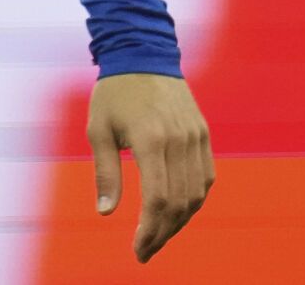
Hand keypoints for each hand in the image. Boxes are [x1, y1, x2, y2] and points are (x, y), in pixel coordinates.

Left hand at [89, 72, 213, 263]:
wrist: (143, 54)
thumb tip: (106, 213)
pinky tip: (177, 211)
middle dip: (163, 233)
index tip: (138, 250)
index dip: (150, 230)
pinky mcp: (203, 134)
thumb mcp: (98, 129)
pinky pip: (206, 178)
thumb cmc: (113, 93)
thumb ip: (105, 172)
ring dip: (180, 221)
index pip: (158, 199)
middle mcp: (179, 140)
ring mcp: (196, 137)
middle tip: (146, 250)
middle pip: (180, 203)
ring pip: (197, 194)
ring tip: (159, 235)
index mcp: (151, 139)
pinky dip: (194, 200)